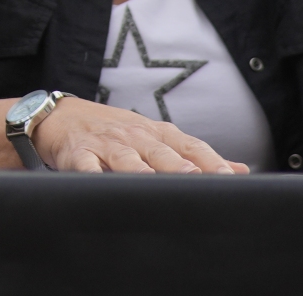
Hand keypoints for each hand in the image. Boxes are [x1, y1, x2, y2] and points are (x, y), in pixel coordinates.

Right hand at [32, 96, 245, 172]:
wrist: (62, 117)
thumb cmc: (116, 132)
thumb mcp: (156, 137)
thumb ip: (196, 155)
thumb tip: (240, 170)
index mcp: (157, 134)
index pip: (190, 146)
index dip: (210, 161)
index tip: (230, 177)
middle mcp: (135, 137)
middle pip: (161, 152)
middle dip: (178, 166)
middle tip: (196, 178)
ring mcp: (106, 145)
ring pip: (126, 159)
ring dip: (140, 170)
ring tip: (153, 183)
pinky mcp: (78, 155)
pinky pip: (86, 166)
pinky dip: (93, 175)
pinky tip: (101, 184)